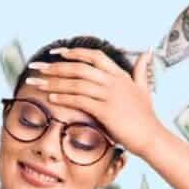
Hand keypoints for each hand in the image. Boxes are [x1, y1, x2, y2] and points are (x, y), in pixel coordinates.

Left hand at [25, 47, 161, 157]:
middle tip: (37, 68)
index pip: (94, 56)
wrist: (151, 136)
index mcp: (120, 74)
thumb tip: (146, 52)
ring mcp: (109, 95)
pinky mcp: (105, 110)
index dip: (74, 53)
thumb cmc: (145, 116)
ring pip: (76, 83)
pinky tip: (52, 99)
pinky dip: (64, 98)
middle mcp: (113, 81)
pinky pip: (80, 100)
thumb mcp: (144, 88)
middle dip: (55, 67)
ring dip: (54, 83)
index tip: (57, 53)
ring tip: (38, 84)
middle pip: (79, 68)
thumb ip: (141, 70)